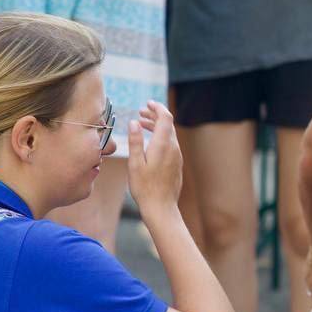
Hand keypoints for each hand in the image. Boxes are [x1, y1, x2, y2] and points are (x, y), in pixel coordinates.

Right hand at [127, 101, 183, 215]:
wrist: (161, 207)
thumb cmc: (145, 188)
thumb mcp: (135, 164)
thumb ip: (135, 141)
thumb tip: (134, 122)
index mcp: (163, 145)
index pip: (165, 118)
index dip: (157, 108)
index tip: (148, 103)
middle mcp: (173, 148)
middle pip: (168, 124)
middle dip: (155, 115)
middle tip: (141, 112)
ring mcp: (177, 156)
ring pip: (169, 134)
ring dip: (157, 126)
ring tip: (143, 124)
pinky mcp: (176, 164)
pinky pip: (170, 144)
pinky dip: (161, 137)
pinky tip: (150, 142)